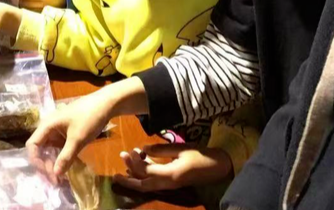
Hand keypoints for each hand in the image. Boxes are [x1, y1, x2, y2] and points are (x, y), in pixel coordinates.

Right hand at [27, 78, 146, 177]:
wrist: (106, 103)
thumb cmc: (90, 118)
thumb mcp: (78, 139)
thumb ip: (66, 157)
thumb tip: (55, 174)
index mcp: (47, 125)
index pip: (32, 145)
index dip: (36, 161)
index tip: (47, 173)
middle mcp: (49, 127)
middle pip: (40, 148)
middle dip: (45, 164)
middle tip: (55, 180)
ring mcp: (58, 129)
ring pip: (49, 149)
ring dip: (53, 162)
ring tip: (60, 177)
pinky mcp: (66, 132)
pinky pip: (58, 147)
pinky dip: (61, 157)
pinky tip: (66, 167)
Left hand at [115, 145, 232, 191]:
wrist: (217, 167)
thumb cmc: (200, 155)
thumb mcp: (181, 148)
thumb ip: (161, 150)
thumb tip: (143, 149)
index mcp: (171, 174)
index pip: (147, 172)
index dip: (136, 162)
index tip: (128, 151)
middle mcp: (168, 183)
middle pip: (143, 185)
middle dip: (128, 179)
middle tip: (115, 172)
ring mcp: (170, 185)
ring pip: (147, 185)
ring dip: (134, 177)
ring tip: (123, 165)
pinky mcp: (171, 183)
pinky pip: (154, 183)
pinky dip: (144, 176)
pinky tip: (137, 167)